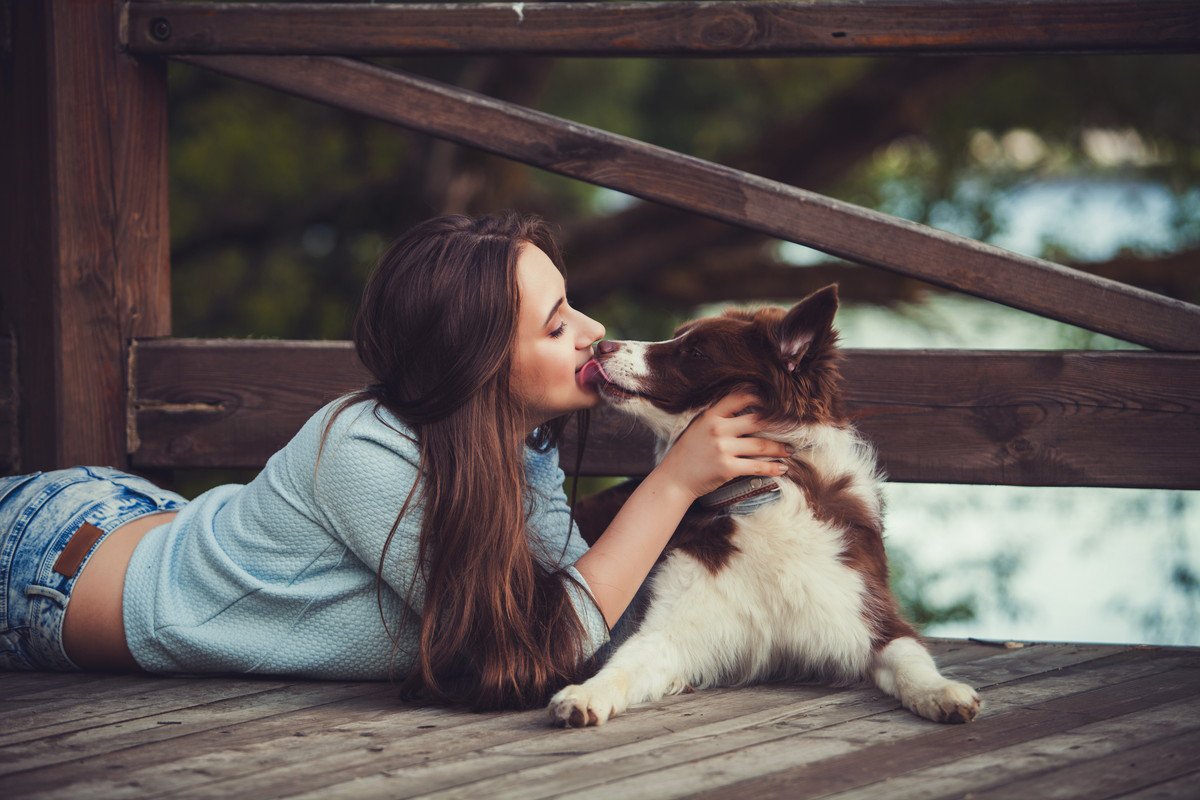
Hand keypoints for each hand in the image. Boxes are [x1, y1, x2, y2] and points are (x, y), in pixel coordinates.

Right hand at [653, 390, 791, 500]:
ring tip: (790, 450)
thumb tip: (748, 411)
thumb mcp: (698, 427)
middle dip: (778, 424)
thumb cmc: (688, 452)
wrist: (675, 479)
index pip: (739, 398)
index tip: (776, 402)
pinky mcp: (727, 468)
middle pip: (757, 421)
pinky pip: (756, 466)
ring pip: (760, 445)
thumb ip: (718, 417)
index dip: (760, 397)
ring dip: (779, 448)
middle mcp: (717, 429)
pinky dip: (772, 468)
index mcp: (710, 415)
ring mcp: (722, 448)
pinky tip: (782, 468)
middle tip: (793, 427)